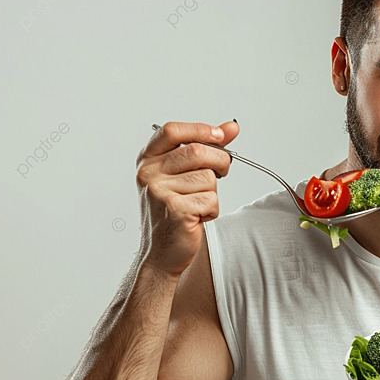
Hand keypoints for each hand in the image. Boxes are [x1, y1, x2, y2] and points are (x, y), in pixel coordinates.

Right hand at [134, 121, 238, 276]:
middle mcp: (148, 173)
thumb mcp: (184, 174)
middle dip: (220, 162)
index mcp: (148, 160)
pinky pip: (210, 200)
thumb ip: (206, 147)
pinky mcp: (174, 210)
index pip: (172, 131)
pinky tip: (196, 217)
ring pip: (208, 178)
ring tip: (197, 204)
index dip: (200, 129)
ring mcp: (159, 191)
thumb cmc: (174, 211)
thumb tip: (231, 127)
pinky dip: (211, 210)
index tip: (221, 135)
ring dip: (213, 194)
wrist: (162, 252)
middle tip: (220, 174)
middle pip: (198, 152)